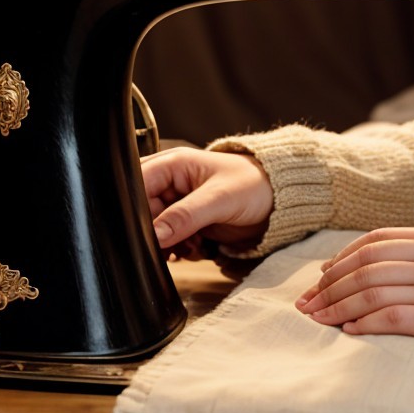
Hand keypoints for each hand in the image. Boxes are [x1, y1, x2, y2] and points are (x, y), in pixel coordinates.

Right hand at [141, 147, 271, 258]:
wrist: (277, 202)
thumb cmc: (254, 186)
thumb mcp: (219, 199)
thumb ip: (186, 215)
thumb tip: (155, 234)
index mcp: (173, 164)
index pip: (136, 184)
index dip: (135, 209)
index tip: (146, 232)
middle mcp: (170, 182)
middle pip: (141, 210)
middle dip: (154, 231)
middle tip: (170, 246)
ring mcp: (177, 203)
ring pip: (153, 228)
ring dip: (167, 243)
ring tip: (189, 246)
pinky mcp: (185, 221)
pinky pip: (168, 239)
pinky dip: (178, 248)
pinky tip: (195, 248)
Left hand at [294, 227, 413, 362]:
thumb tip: (404, 271)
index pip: (378, 240)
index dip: (342, 258)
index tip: (321, 277)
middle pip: (367, 264)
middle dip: (329, 285)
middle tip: (305, 304)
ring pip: (374, 290)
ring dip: (338, 305)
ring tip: (317, 320)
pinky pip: (397, 319)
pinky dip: (366, 324)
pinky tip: (349, 332)